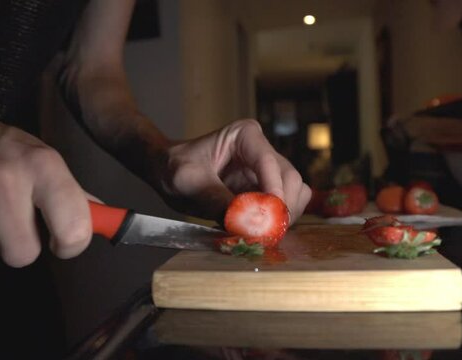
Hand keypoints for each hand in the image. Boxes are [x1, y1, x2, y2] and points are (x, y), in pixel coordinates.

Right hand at [0, 83, 91, 266]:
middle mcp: (3, 181)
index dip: (71, 245)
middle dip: (17, 243)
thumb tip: (105, 221)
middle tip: (9, 217)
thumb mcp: (40, 157)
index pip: (74, 230)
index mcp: (41, 166)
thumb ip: (71, 193)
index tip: (62, 242)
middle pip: (23, 255)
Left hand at [155, 119, 310, 224]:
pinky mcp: (266, 189)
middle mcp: (262, 150)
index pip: (270, 163)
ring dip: (283, 215)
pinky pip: (286, 206)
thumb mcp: (188, 181)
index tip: (269, 217)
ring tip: (258, 231)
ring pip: (295, 193)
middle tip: (265, 231)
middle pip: (290, 179)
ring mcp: (267, 171)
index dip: (274, 191)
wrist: (166, 171)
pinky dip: (277, 220)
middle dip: (282, 207)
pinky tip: (256, 229)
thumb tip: (247, 222)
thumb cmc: (173, 166)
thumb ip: (216, 200)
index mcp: (245, 136)